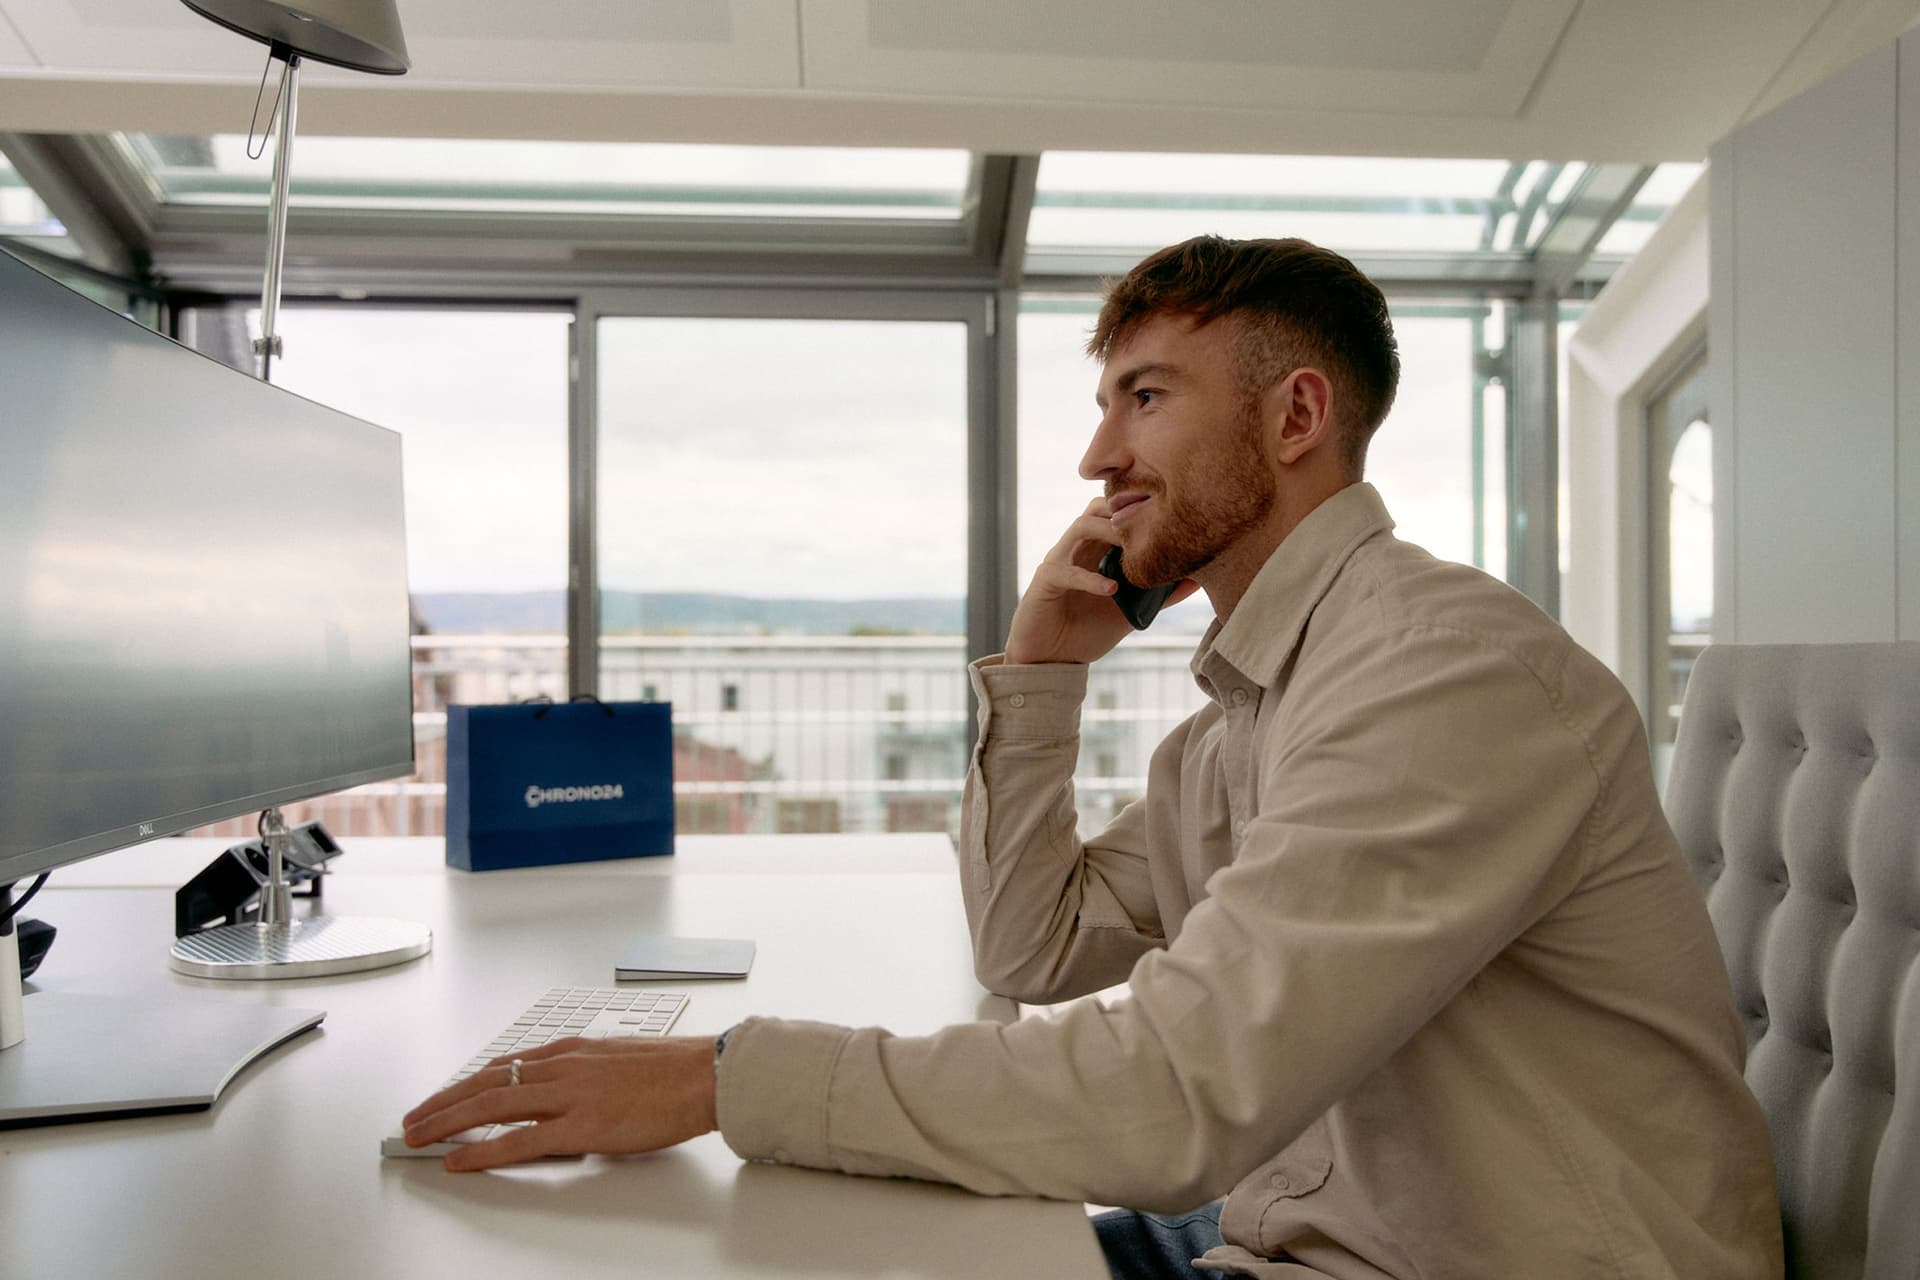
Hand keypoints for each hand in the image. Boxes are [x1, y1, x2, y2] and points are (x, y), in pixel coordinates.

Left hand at [401, 1035, 719, 1171]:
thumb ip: (587, 1074)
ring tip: (419, 1135)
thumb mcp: (620, 1059)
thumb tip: (568, 1095)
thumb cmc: (675, 1070)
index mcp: (574, 1049)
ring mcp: (571, 1094)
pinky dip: (482, 1148)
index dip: (468, 1081)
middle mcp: (564, 1065)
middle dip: (444, 1101)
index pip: (506, 1063)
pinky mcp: (583, 1124)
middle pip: (487, 1080)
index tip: (446, 1095)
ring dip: (448, 1120)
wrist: (708, 1074)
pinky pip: (520, 1139)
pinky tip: (458, 1158)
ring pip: (492, 1103)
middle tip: (414, 1117)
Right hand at [1004, 498, 1193, 664]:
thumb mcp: (1131, 613)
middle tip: (1151, 525)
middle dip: (1123, 511)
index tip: (1167, 513)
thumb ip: (1160, 596)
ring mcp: (1058, 561)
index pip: (1113, 511)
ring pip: (1080, 527)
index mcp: (1095, 550)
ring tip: (1132, 550)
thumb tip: (1198, 581)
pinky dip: (1091, 578)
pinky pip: (1066, 571)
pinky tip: (1112, 591)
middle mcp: (1076, 549)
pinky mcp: (1045, 581)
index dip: (1136, 505)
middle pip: (1096, 508)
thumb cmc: (1087, 632)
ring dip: (1108, 532)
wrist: (1052, 660)